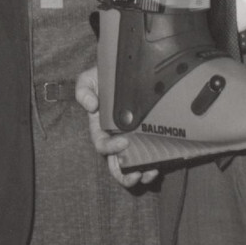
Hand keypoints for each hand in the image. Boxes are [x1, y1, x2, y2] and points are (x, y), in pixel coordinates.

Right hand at [74, 67, 158, 187]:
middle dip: (124, 174)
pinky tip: (162, 164)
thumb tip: (91, 105)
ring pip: (134, 165)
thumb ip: (83, 91)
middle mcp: (116, 138)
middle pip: (116, 165)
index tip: (123, 142)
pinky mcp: (149, 137)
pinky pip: (150, 155)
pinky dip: (155, 163)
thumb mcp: (89, 80)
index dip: (110, 148)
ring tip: (151, 172)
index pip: (102, 145)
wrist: (124, 70)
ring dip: (142, 173)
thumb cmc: (105, 77)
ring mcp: (133, 139)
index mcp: (101, 128)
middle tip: (136, 174)